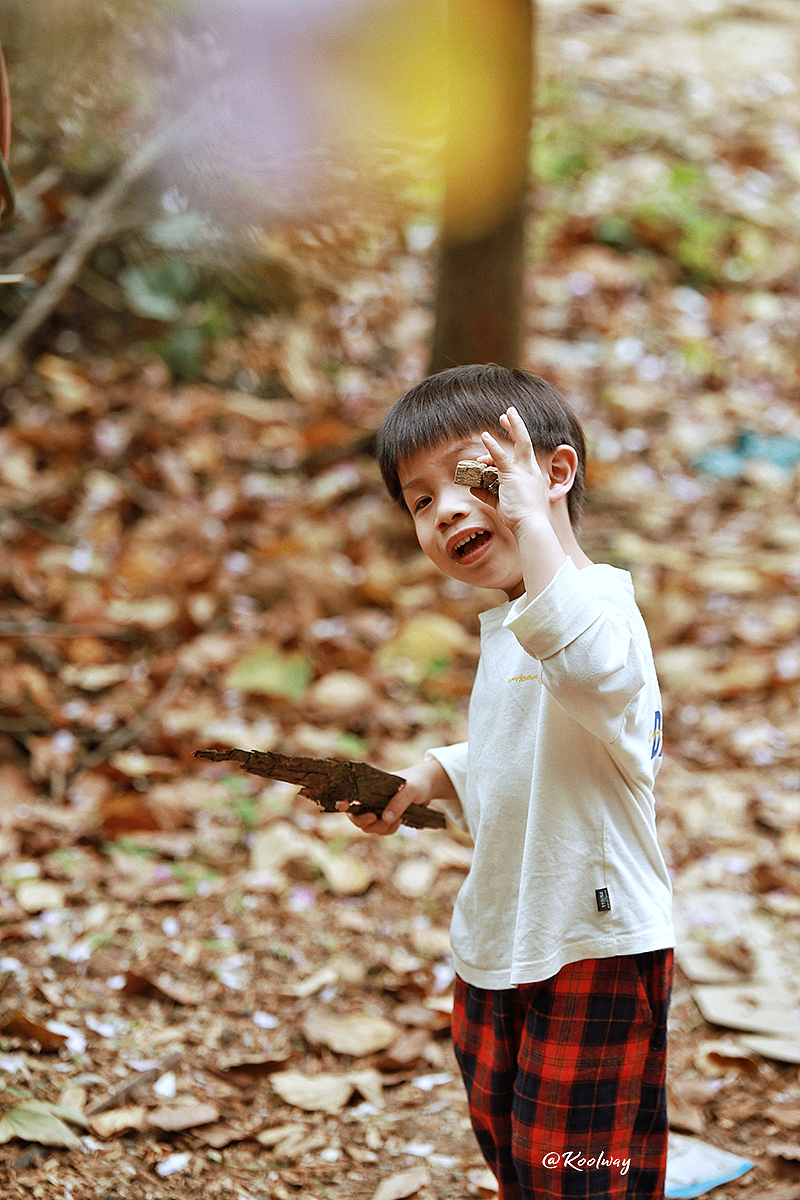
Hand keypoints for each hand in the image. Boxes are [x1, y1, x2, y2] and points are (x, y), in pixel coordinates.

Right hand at [342, 758, 451, 836]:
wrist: (428, 786)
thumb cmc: (416, 782)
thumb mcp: (410, 789)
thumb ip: (398, 802)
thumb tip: (384, 818)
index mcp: (369, 787)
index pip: (350, 796)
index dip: (341, 802)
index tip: (342, 804)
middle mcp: (369, 799)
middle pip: (356, 817)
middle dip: (364, 821)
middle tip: (375, 817)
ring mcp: (376, 810)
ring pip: (369, 827)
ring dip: (381, 827)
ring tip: (398, 819)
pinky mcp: (385, 819)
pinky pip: (381, 830)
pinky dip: (389, 829)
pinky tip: (400, 821)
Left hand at [478, 407, 550, 536]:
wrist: (531, 527)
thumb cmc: (520, 519)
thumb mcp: (501, 503)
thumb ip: (487, 493)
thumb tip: (473, 487)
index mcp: (531, 476)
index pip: (524, 453)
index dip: (518, 439)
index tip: (510, 427)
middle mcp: (531, 470)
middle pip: (526, 441)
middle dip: (517, 425)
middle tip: (508, 412)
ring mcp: (524, 472)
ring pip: (520, 442)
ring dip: (512, 427)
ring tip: (502, 416)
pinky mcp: (512, 477)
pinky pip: (501, 458)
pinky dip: (493, 446)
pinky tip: (486, 436)